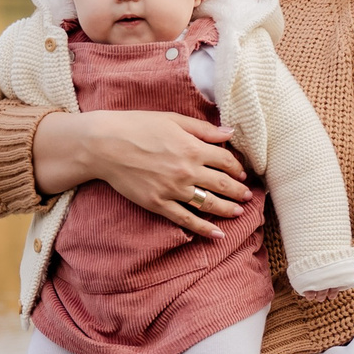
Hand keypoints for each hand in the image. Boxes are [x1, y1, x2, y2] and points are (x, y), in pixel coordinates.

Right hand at [33, 110, 249, 239]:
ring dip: (227, 209)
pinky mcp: (158, 204)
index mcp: (192, 148)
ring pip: (208, 203)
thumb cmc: (137, 126)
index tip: (242, 173)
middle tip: (248, 196)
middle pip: (222, 184)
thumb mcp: (173, 119)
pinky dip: (203, 228)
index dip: (237, 168)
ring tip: (238, 212)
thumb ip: (203, 129)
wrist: (105, 144)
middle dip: (238, 191)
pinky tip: (217, 234)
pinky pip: (186, 219)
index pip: (226, 161)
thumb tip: (230, 133)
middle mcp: (187, 170)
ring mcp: (173, 190)